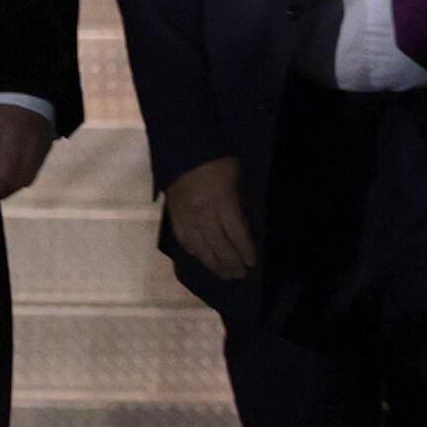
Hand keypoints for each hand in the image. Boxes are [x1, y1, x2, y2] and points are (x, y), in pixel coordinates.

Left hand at [0, 102, 51, 205]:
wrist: (31, 85)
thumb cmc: (4, 102)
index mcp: (13, 143)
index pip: (4, 178)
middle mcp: (31, 150)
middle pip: (19, 182)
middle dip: (4, 192)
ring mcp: (42, 148)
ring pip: (29, 178)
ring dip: (14, 185)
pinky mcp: (48, 145)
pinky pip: (36, 168)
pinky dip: (24, 175)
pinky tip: (13, 170)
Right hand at [161, 153, 254, 282]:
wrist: (184, 151)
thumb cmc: (217, 161)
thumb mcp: (237, 178)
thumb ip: (239, 204)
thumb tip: (244, 227)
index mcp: (223, 201)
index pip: (236, 233)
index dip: (244, 250)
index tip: (251, 262)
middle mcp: (204, 214)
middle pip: (219, 245)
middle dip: (231, 263)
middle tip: (240, 275)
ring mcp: (187, 218)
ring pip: (201, 248)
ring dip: (214, 264)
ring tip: (225, 275)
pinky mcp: (175, 218)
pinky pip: (185, 242)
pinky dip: (196, 253)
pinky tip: (203, 259)